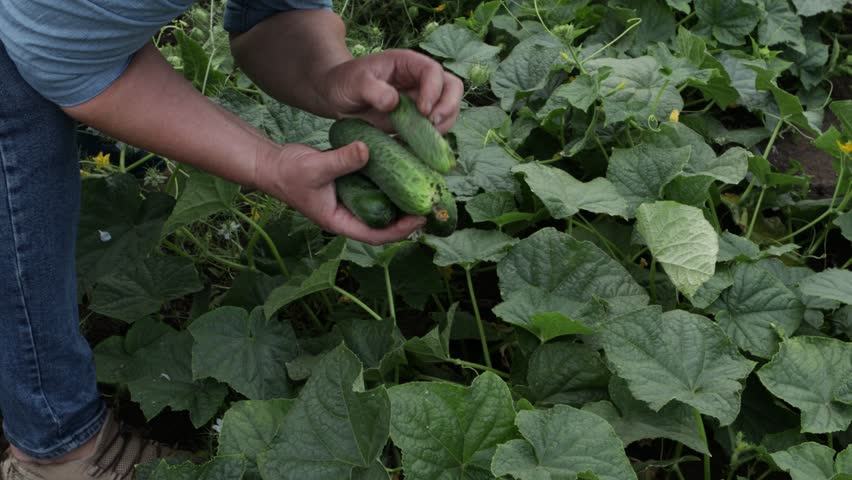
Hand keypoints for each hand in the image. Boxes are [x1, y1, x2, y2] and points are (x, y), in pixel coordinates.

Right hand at [255, 140, 425, 244]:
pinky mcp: (352, 186)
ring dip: (402, 199)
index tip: (420, 220)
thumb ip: (342, 160)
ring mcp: (351, 201)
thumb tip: (367, 149)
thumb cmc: (290, 172)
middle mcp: (349, 215)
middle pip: (385, 224)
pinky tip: (406, 168)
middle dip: (408, 216)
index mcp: (340, 222)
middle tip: (430, 203)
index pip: (376, 235)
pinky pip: (375, 188)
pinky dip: (390, 181)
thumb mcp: (316, 166)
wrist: (274, 164)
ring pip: (382, 206)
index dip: (400, 231)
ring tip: (425, 187)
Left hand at [320, 49, 463, 132]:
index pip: (433, 71)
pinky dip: (431, 139)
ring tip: (427, 140)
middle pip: (452, 87)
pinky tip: (416, 148)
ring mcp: (421, 100)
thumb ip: (372, 89)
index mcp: (408, 63)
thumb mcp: (354, 82)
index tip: (422, 110)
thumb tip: (393, 102)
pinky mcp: (416, 119)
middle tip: (433, 124)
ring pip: (448, 109)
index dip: (434, 90)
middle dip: (448, 107)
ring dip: (444, 125)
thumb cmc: (345, 82)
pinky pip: (434, 128)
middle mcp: (420, 80)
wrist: (338, 97)